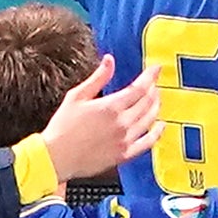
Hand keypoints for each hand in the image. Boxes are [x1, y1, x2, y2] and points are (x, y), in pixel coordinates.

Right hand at [34, 58, 150, 183]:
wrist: (57, 157)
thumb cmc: (62, 127)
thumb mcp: (76, 96)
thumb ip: (97, 78)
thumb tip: (110, 60)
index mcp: (110, 107)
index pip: (139, 88)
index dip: (150, 76)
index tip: (155, 69)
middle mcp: (122, 123)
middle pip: (147, 102)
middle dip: (153, 89)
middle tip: (153, 83)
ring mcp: (125, 140)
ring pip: (150, 120)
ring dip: (156, 107)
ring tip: (156, 99)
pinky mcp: (124, 155)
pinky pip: (147, 143)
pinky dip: (157, 133)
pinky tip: (160, 126)